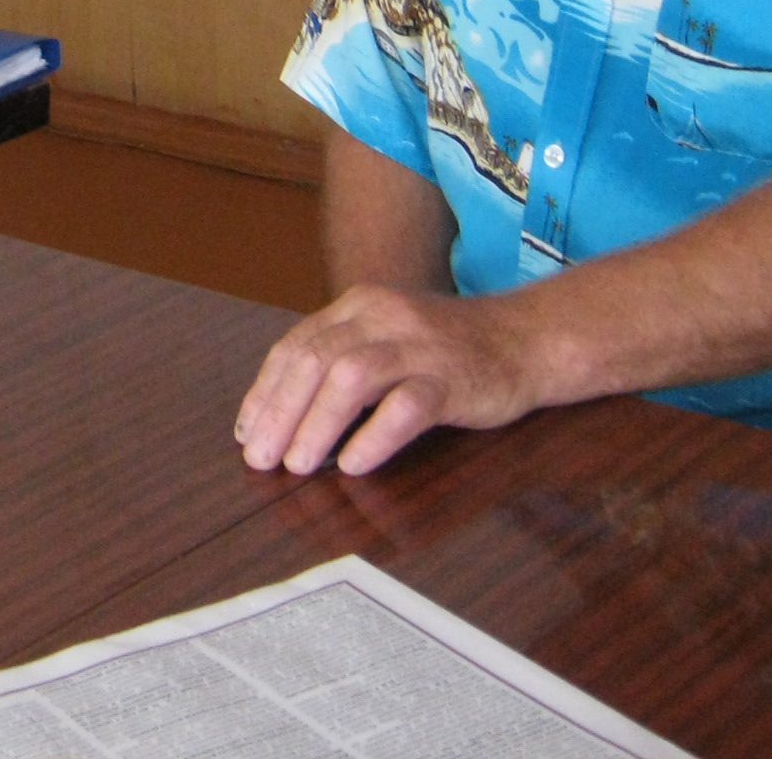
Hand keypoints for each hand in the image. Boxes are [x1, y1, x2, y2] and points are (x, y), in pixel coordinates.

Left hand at [234, 284, 542, 476]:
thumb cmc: (448, 349)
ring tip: (296, 465)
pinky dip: (374, 436)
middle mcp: (383, 318)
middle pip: (315, 360)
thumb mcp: (387, 339)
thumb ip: (341, 361)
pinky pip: (406, 407)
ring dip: (316, 424)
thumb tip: (284, 414)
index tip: (245, 431)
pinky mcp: (453, 379)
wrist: (526, 339)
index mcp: (359, 307)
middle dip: (280, 412)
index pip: (296, 346)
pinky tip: (353, 464)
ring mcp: (419, 346)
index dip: (265, 390)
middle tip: (260, 457)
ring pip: (351, 378)